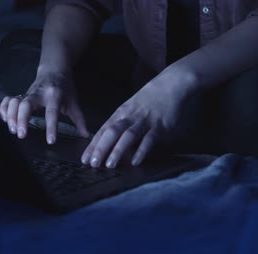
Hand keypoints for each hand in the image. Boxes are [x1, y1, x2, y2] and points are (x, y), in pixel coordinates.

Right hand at [0, 67, 89, 142]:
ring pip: (15, 102)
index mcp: (54, 95)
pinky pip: (8, 100)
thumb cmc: (65, 88)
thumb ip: (79, 120)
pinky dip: (3, 109)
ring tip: (13, 130)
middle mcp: (39, 93)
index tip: (50, 141)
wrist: (54, 69)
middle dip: (22, 119)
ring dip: (11, 116)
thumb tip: (87, 135)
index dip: (51, 126)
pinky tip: (5, 121)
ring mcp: (28, 93)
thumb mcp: (74, 102)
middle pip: (26, 104)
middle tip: (21, 135)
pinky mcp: (21, 95)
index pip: (52, 112)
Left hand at [81, 68, 197, 167]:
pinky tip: (135, 161)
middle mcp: (130, 116)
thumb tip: (110, 143)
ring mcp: (145, 121)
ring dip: (117, 150)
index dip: (93, 145)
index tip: (85, 159)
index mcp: (121, 112)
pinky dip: (142, 150)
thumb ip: (122, 124)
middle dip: (101, 148)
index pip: (103, 130)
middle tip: (92, 164)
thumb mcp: (132, 108)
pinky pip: (149, 139)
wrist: (172, 83)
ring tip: (110, 165)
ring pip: (128, 136)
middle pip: (111, 132)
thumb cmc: (151, 98)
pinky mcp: (160, 126)